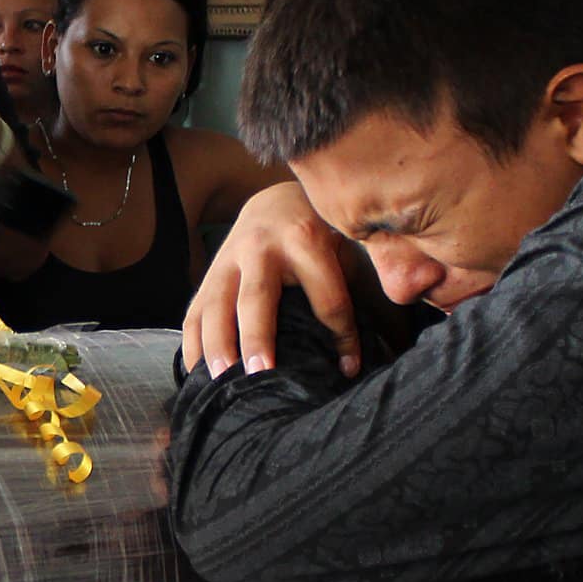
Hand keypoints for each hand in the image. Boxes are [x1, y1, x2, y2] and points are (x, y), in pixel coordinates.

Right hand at [181, 182, 362, 377]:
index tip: (349, 368)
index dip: (341, 336)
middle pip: (257, 299)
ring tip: (219, 380)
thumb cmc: (320, 234)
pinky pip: (194, 312)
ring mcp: (228, 260)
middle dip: (257, 337)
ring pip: (216, 305)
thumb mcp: (346, 247)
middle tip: (260, 373)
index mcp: (306, 240)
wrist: (274, 201)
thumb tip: (390, 341)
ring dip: (216, 344)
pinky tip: (196, 373)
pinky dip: (192, 344)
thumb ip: (363, 285)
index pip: (327, 298)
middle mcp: (261, 248)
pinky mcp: (209, 274)